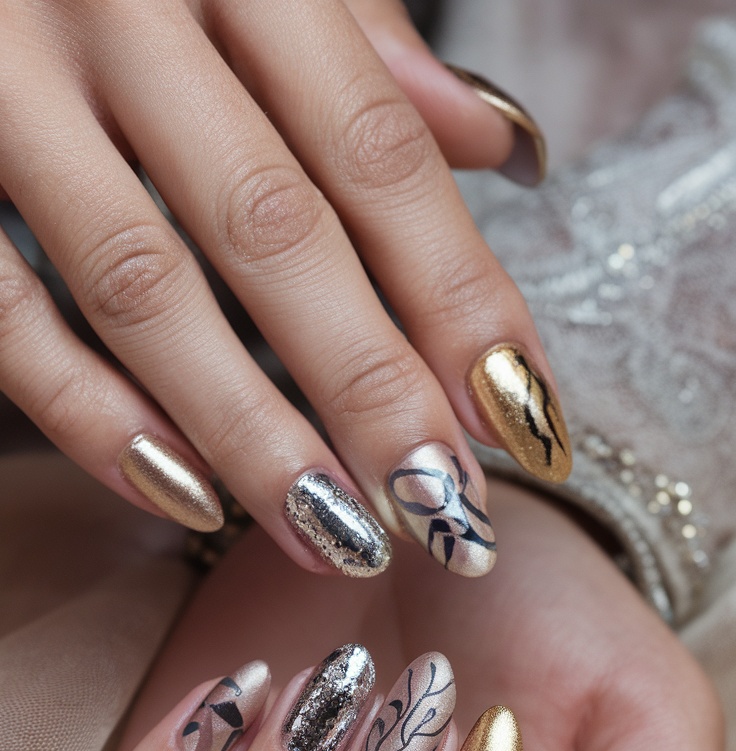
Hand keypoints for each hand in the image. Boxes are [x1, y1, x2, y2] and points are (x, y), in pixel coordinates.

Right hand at [0, 0, 564, 582]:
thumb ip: (359, 40)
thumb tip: (490, 146)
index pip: (374, 149)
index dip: (456, 294)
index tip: (518, 416)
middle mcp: (121, 6)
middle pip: (275, 230)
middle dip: (373, 389)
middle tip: (445, 511)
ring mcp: (3, 81)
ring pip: (144, 286)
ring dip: (251, 432)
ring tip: (339, 537)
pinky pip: (4, 310)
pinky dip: (90, 412)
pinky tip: (182, 493)